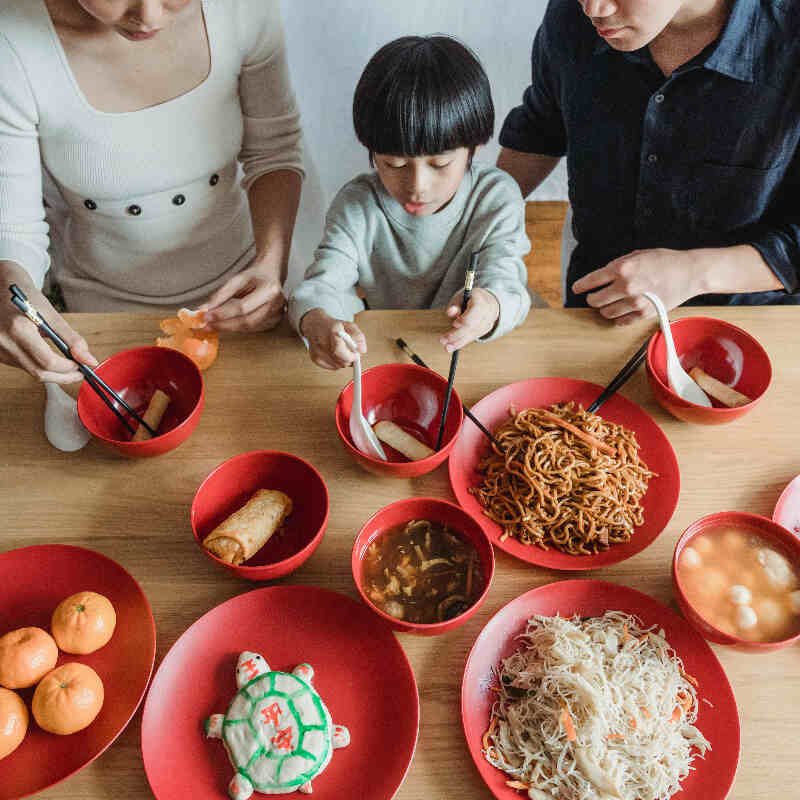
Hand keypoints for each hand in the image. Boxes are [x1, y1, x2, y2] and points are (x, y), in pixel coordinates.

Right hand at [0, 262, 96, 382]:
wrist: (0, 287)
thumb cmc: (26, 296)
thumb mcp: (51, 313)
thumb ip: (71, 338)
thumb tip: (89, 360)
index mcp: (18, 329)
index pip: (48, 361)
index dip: (69, 368)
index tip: (83, 366)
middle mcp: (5, 342)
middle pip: (40, 372)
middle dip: (64, 376)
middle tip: (80, 373)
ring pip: (32, 372)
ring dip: (53, 374)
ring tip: (69, 366)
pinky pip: (24, 366)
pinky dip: (40, 367)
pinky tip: (51, 360)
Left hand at [202, 262, 285, 332]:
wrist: (272, 274)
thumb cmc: (256, 275)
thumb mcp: (238, 279)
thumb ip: (223, 294)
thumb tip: (206, 308)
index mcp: (269, 290)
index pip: (243, 307)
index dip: (223, 314)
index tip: (207, 316)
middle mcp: (276, 305)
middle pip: (247, 321)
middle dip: (225, 325)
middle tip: (208, 326)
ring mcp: (277, 315)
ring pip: (249, 328)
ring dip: (230, 328)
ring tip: (214, 325)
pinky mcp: (274, 322)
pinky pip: (253, 329)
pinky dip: (238, 328)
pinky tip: (228, 325)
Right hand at [299, 308, 366, 369]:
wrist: (314, 325)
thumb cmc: (333, 326)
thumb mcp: (350, 326)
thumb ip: (359, 337)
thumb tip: (362, 350)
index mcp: (332, 331)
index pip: (340, 351)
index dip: (351, 356)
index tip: (356, 355)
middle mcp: (322, 342)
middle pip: (341, 362)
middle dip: (349, 359)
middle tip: (350, 352)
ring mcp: (318, 352)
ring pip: (338, 366)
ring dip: (343, 361)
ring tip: (342, 350)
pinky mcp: (315, 359)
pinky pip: (333, 367)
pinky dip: (336, 363)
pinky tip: (335, 354)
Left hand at [440, 287, 499, 351]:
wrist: (486, 300)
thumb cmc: (469, 298)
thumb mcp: (461, 297)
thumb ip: (455, 305)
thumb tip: (450, 312)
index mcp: (481, 301)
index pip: (475, 312)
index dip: (464, 319)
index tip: (454, 324)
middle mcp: (487, 312)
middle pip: (472, 326)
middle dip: (457, 334)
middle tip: (443, 340)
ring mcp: (488, 322)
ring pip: (473, 334)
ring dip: (458, 342)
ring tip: (446, 347)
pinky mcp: (485, 330)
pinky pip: (472, 337)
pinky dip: (462, 342)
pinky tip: (452, 347)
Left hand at [571, 249, 702, 324]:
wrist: (690, 272)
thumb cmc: (665, 261)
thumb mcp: (638, 255)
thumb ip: (618, 265)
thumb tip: (602, 276)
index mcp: (622, 268)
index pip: (591, 281)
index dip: (580, 286)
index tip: (576, 289)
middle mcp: (626, 286)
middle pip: (595, 300)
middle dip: (593, 298)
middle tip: (596, 296)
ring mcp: (635, 302)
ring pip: (606, 313)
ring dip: (605, 309)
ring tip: (611, 303)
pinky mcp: (643, 314)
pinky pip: (621, 322)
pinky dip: (618, 318)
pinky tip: (621, 311)